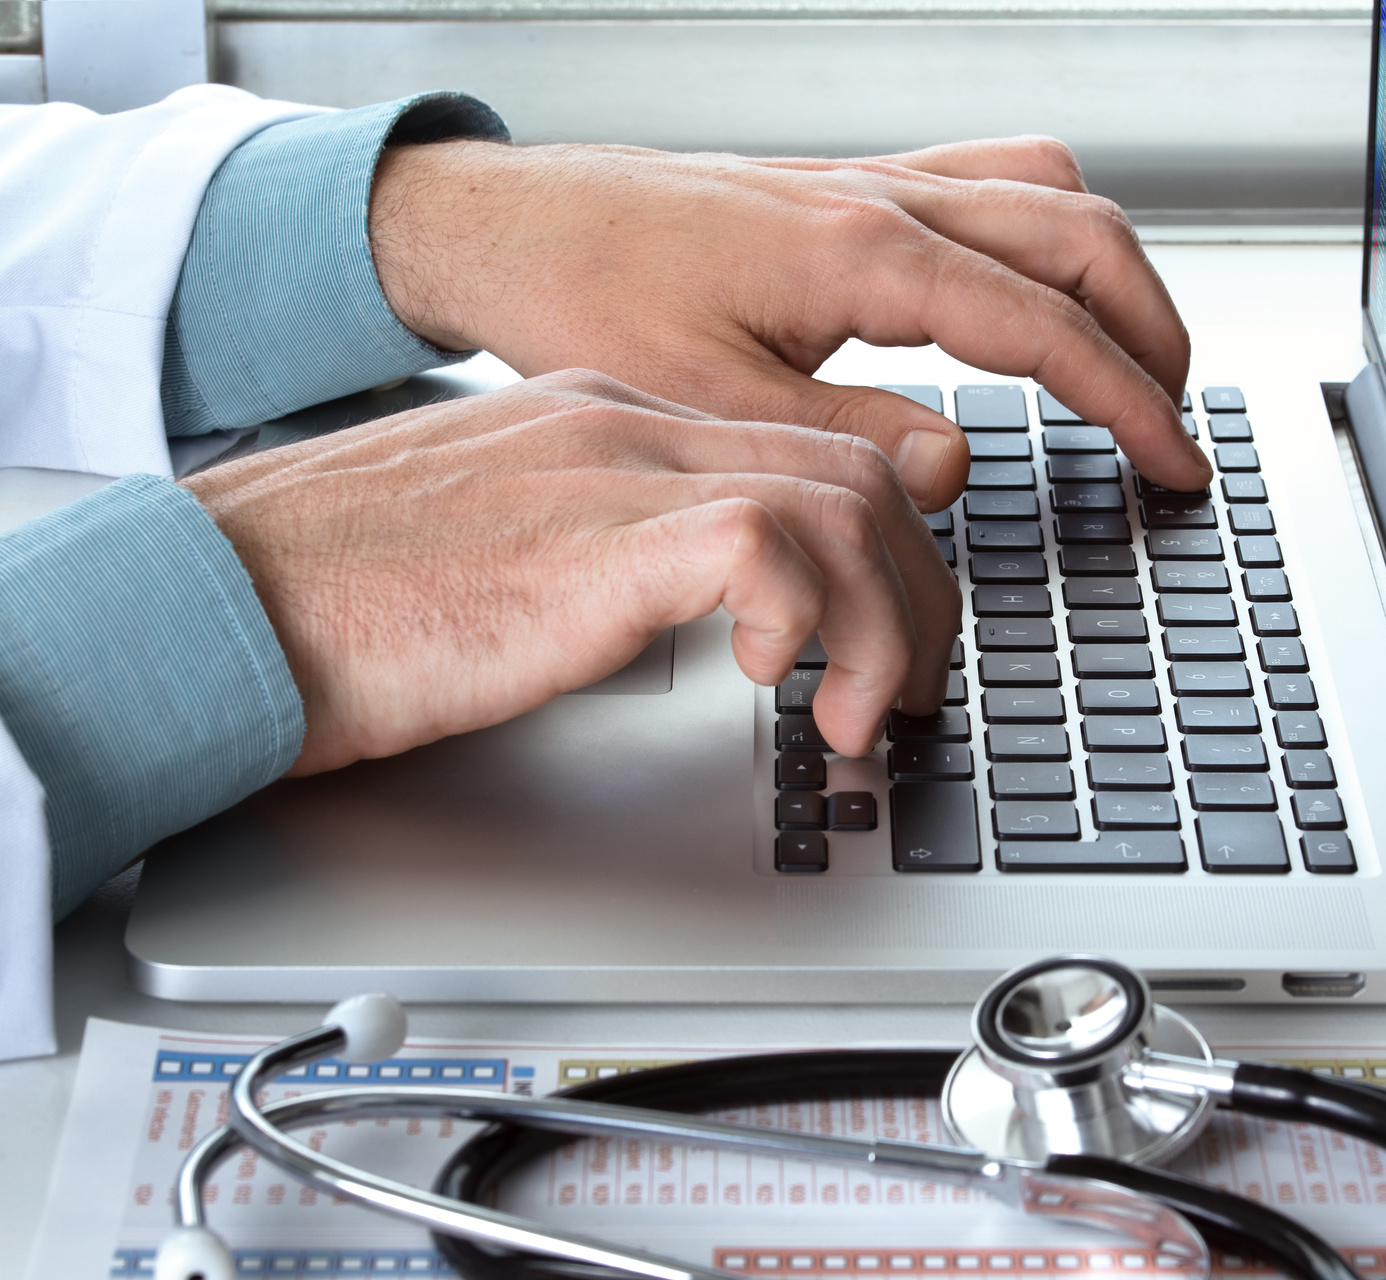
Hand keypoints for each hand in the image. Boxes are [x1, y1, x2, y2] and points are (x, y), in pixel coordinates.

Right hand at [183, 371, 960, 772]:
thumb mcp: (521, 556)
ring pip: (841, 504)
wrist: (228, 599)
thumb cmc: (351, 597)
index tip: (895, 631)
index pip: (807, 451)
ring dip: (885, 625)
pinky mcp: (590, 543)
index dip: (886, 550)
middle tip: (910, 690)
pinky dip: (811, 619)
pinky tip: (777, 684)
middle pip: (855, 473)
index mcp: (615, 424)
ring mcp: (613, 473)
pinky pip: (762, 544)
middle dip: (917, 594)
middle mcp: (630, 429)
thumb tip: (715, 619)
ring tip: (862, 717)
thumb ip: (623, 560)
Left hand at [366, 136, 1208, 509]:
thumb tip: (958, 466)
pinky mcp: (851, 187)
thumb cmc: (588, 293)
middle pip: (1082, 239)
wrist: (512, 222)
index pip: (1045, 328)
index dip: (1128, 402)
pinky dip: (1052, 236)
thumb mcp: (712, 402)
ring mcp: (873, 180)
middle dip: (1153, 333)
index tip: (1175, 461)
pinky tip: (1040, 290)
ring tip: (1137, 358)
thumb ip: (849, 438)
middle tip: (1177, 423)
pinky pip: (994, 181)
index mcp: (862, 253)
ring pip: (1050, 196)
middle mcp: (883, 197)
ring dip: (1116, 274)